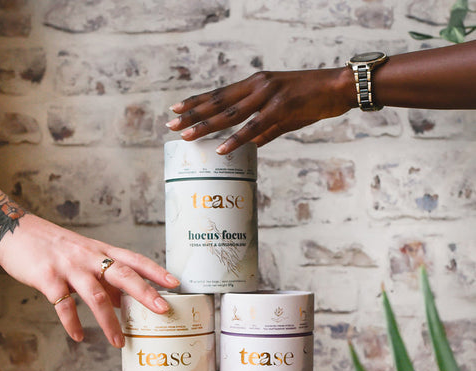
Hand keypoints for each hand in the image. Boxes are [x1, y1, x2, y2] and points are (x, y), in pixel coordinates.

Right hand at [0, 214, 178, 347]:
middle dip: (145, 293)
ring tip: (118, 342)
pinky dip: (72, 323)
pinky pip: (63, 305)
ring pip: (96, 296)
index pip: (135, 260)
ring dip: (109, 322)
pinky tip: (79, 337)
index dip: (156, 271)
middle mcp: (90, 258)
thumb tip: (127, 301)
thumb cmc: (57, 247)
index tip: (175, 284)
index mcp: (102, 251)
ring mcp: (70, 267)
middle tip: (163, 311)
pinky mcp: (48, 278)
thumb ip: (105, 278)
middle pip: (123, 274)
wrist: (17, 232)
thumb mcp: (87, 257)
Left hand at [167, 68, 354, 153]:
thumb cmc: (310, 99)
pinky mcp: (281, 109)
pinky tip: (221, 148)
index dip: (197, 102)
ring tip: (186, 136)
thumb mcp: (282, 114)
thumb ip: (263, 129)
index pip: (220, 93)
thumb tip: (249, 146)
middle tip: (171, 125)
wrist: (337, 88)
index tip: (177, 110)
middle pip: (218, 102)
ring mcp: (268, 96)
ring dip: (206, 126)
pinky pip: (254, 127)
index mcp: (256, 85)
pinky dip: (236, 138)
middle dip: (193, 114)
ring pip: (230, 114)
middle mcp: (257, 87)